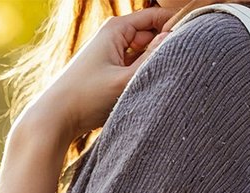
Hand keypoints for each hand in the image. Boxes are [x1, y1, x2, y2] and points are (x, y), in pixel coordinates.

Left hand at [17, 5, 178, 147]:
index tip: (194, 40)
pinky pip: (133, 68)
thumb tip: (174, 37)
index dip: (175, 25)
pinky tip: (147, 91)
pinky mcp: (108, 72)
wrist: (55, 118)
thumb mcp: (125, 80)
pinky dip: (142, 76)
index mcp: (116, 29)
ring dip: (153, 65)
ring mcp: (110, 54)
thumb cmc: (86, 97)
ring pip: (143, 54)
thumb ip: (152, 59)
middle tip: (181, 68)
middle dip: (164, 48)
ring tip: (162, 81)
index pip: (155, 16)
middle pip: (150, 35)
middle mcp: (113, 37)